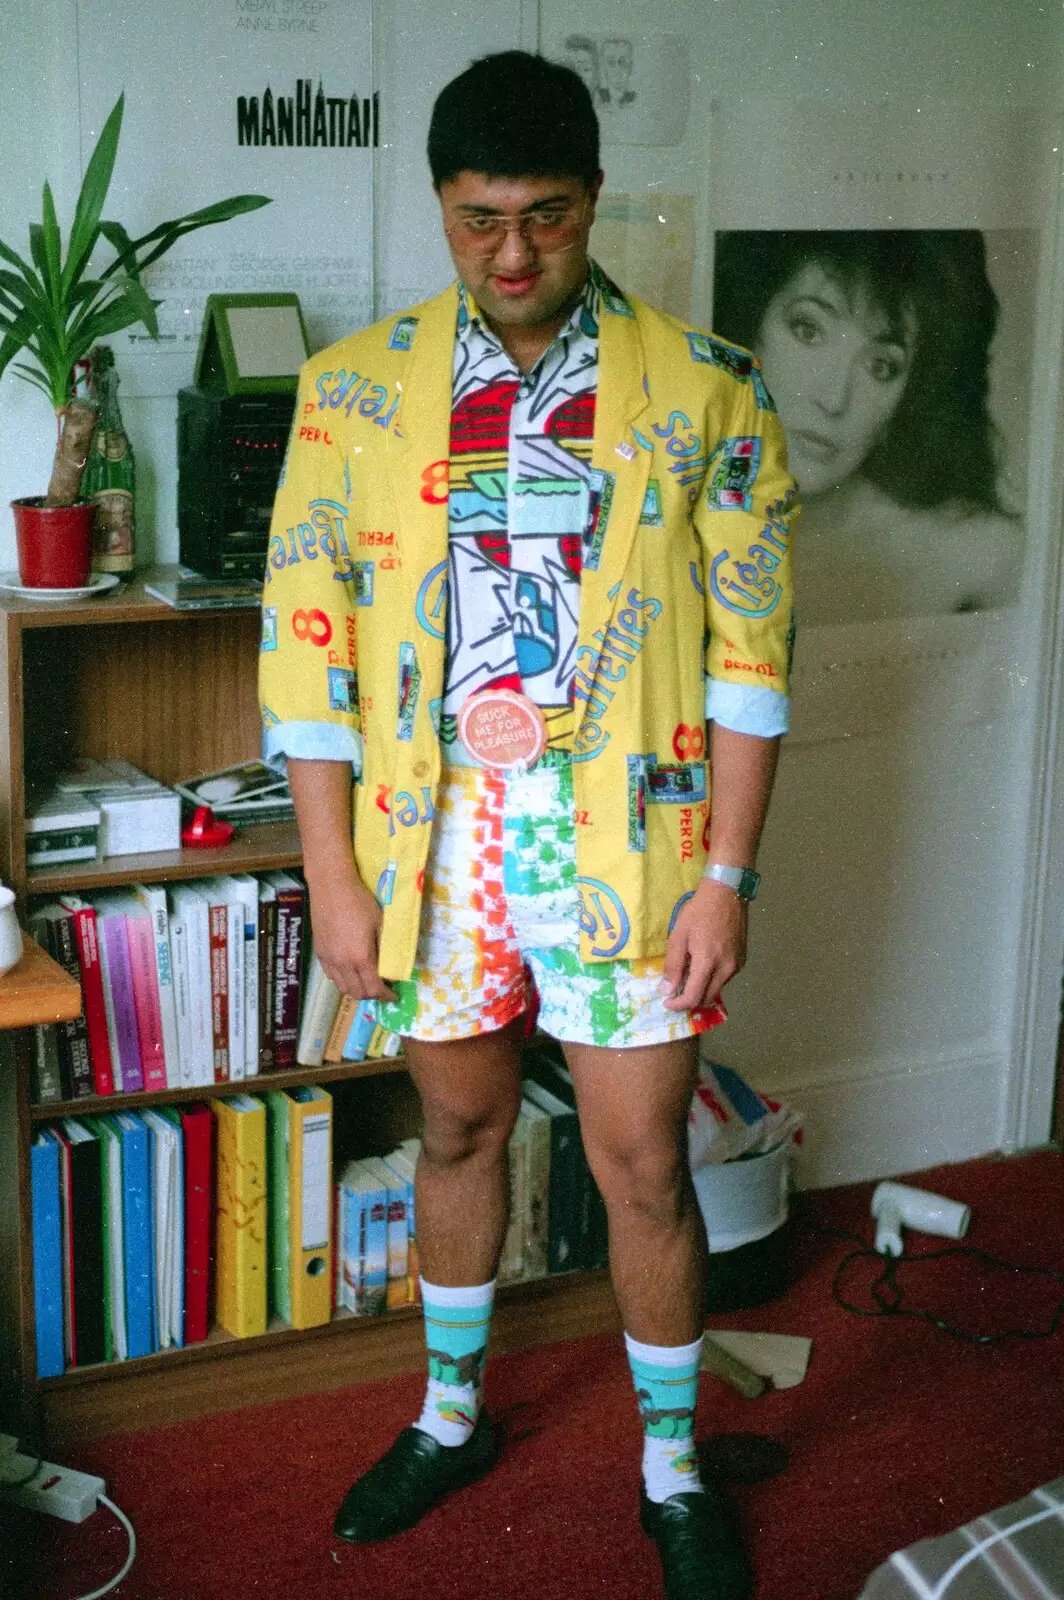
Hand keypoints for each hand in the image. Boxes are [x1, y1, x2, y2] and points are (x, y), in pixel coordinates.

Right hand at [306, 873, 397, 1003]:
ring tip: (366, 983)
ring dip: (356, 991)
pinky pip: (332, 976)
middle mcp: (342, 964)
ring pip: (342, 987)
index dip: (385, 996)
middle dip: (372, 996)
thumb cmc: (360, 901)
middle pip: (357, 993)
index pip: (374, 988)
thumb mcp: (380, 924)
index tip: (393, 996)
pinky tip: (350, 972)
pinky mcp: (319, 953)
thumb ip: (385, 948)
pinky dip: (343, 981)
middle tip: (382, 990)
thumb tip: (391, 965)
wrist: (331, 886)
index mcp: (361, 957)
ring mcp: (328, 959)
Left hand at [660, 877, 747, 1010]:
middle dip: (690, 1001)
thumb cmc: (699, 912)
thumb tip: (667, 990)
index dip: (678, 1005)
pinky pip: (725, 978)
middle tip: (675, 993)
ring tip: (688, 977)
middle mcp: (726, 969)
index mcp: (708, 963)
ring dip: (701, 990)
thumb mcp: (679, 936)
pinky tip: (703, 967)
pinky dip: (712, 980)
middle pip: (707, 998)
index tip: (667, 1003)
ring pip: (717, 989)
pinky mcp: (742, 960)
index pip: (694, 997)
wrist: (726, 894)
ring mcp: (736, 965)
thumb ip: (673, 965)